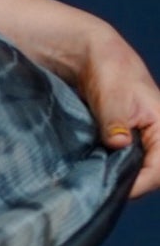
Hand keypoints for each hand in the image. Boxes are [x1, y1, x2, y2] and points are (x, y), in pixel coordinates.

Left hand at [72, 21, 159, 198]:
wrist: (93, 56)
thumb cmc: (108, 69)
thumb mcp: (111, 95)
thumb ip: (115, 122)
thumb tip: (118, 144)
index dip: (140, 183)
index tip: (114, 188)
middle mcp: (156, 136)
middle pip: (150, 174)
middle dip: (128, 183)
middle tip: (98, 189)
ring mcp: (141, 139)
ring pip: (137, 171)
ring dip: (118, 177)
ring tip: (94, 181)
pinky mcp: (125, 141)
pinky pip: (124, 164)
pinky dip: (110, 169)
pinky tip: (93, 171)